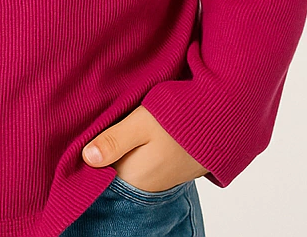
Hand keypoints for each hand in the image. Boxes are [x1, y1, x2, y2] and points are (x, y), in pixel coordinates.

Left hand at [82, 105, 208, 191]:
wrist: (222, 121)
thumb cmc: (179, 121)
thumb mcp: (141, 124)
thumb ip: (114, 141)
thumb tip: (87, 157)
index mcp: (132, 177)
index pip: (101, 172)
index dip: (91, 154)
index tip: (85, 134)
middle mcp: (146, 185)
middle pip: (115, 169)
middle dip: (106, 151)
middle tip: (100, 123)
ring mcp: (160, 178)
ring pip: (130, 164)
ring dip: (123, 149)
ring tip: (117, 124)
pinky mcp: (171, 168)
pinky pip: (145, 162)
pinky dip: (138, 149)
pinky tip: (138, 132)